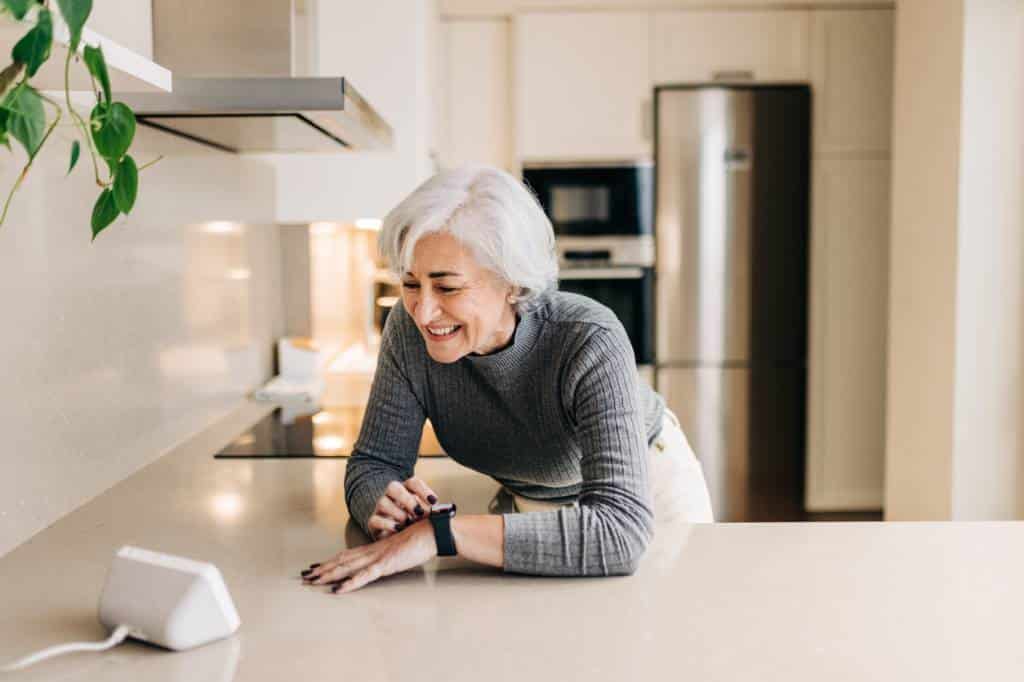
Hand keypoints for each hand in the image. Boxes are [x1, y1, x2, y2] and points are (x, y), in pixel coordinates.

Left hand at [300, 520, 436, 593]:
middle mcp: (372, 552)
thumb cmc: (420, 540)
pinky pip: (364, 576)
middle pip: (341, 561)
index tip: (316, 567)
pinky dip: (349, 583)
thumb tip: (386, 561)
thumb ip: (390, 556)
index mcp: (375, 549)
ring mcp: (377, 558)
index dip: (330, 562)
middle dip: (322, 569)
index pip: (347, 555)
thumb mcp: (401, 549)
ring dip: (328, 575)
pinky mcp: (385, 564)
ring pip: (347, 567)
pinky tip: (338, 590)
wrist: (431, 531)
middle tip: (305, 576)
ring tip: (312, 581)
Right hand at [367, 476, 438, 540]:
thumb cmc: (412, 520)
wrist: (391, 533)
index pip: (412, 483)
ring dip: (398, 513)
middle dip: (407, 499)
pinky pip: (375, 520)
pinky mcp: (373, 521)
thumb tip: (441, 515)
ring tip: (408, 522)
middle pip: (394, 487)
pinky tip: (398, 529)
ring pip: (383, 502)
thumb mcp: (422, 515)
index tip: (434, 501)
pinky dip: (387, 524)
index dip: (423, 490)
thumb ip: (430, 513)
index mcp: (405, 490)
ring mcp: (380, 507)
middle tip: (419, 512)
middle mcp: (390, 495)